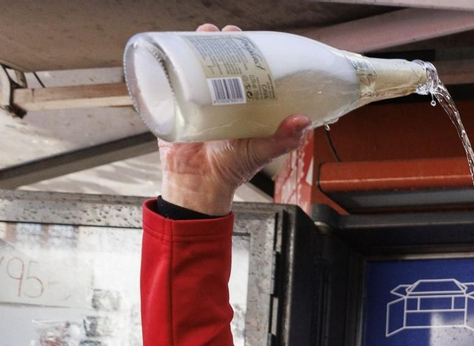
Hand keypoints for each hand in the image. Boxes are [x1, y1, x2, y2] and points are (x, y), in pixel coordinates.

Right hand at [155, 24, 310, 215]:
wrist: (197, 184)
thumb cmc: (231, 169)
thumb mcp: (261, 151)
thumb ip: (283, 139)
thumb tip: (303, 120)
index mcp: (244, 105)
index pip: (248, 71)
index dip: (250, 53)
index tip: (253, 41)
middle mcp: (221, 98)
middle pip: (221, 60)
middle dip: (223, 43)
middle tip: (227, 34)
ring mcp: (196, 98)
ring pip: (196, 63)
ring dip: (198, 44)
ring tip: (204, 34)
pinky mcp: (175, 102)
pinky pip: (171, 77)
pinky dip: (171, 61)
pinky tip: (175, 49)